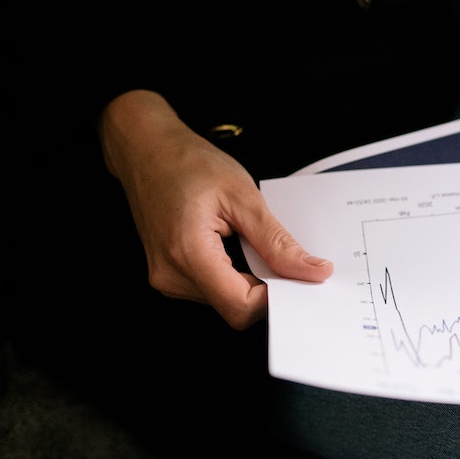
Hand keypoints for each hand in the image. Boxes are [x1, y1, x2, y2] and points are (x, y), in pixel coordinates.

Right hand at [99, 90, 332, 328]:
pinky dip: (235, 275)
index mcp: (187, 254)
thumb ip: (278, 242)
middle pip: (235, 308)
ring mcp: (167, 278)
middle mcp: (171, 275)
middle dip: (266, 288)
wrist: (146, 151)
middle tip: (282, 255)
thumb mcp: (244, 197)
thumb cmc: (188, 164)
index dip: (276, 298)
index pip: (240, 307)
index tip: (298, 276)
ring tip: (250, 242)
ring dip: (250, 280)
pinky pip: (213, 289)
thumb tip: (313, 272)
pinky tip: (236, 247)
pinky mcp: (170, 275)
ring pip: (226, 301)